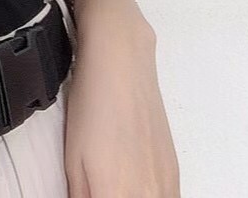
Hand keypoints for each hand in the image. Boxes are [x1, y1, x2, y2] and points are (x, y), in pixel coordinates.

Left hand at [63, 24, 180, 196]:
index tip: (91, 196)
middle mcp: (149, 194)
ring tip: (115, 187)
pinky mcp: (174, 170)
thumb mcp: (73, 162)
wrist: (121, 63)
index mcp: (118, 196)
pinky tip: (134, 189)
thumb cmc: (93, 105)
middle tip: (100, 188)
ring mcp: (166, 183)